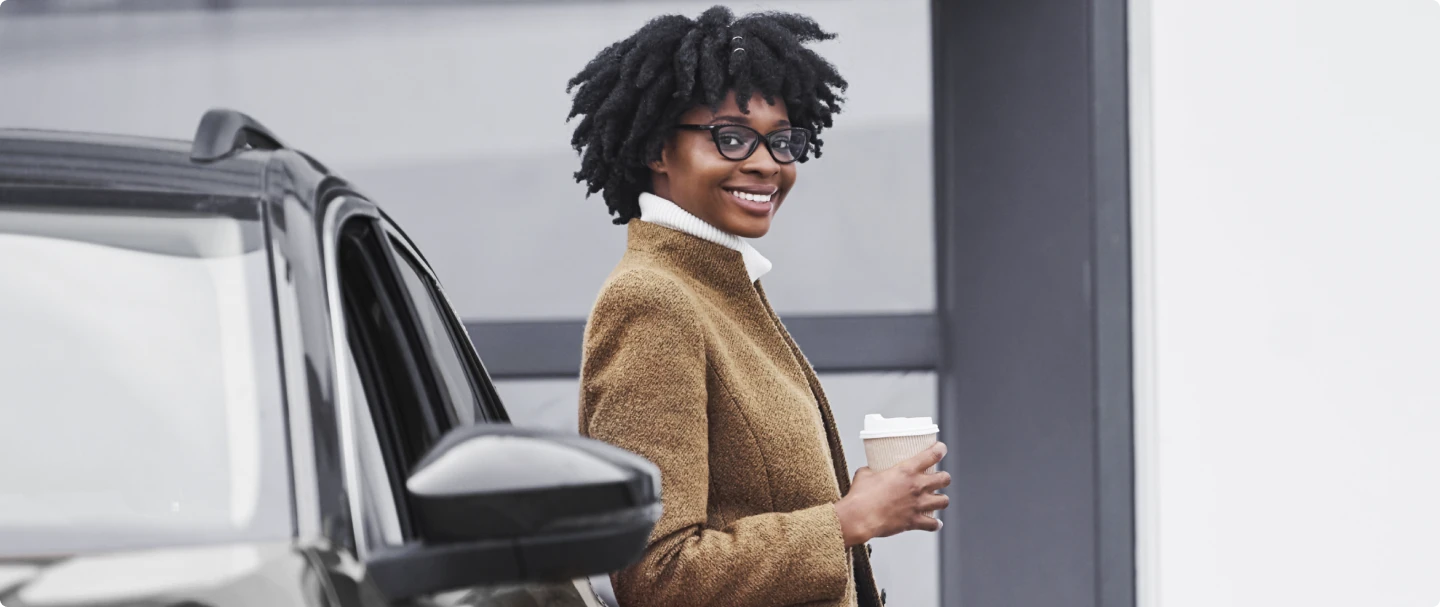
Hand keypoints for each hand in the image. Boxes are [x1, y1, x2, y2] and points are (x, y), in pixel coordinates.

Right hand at [834, 442, 950, 546]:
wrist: (859, 517)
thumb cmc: (860, 495)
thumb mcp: (865, 474)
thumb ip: (872, 471)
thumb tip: (871, 471)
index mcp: (906, 470)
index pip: (932, 455)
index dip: (940, 449)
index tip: (941, 448)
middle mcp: (917, 486)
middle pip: (944, 479)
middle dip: (944, 478)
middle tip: (939, 478)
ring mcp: (918, 505)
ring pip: (944, 501)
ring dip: (942, 499)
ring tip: (938, 499)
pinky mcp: (914, 521)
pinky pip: (933, 524)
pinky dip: (935, 524)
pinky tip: (935, 523)